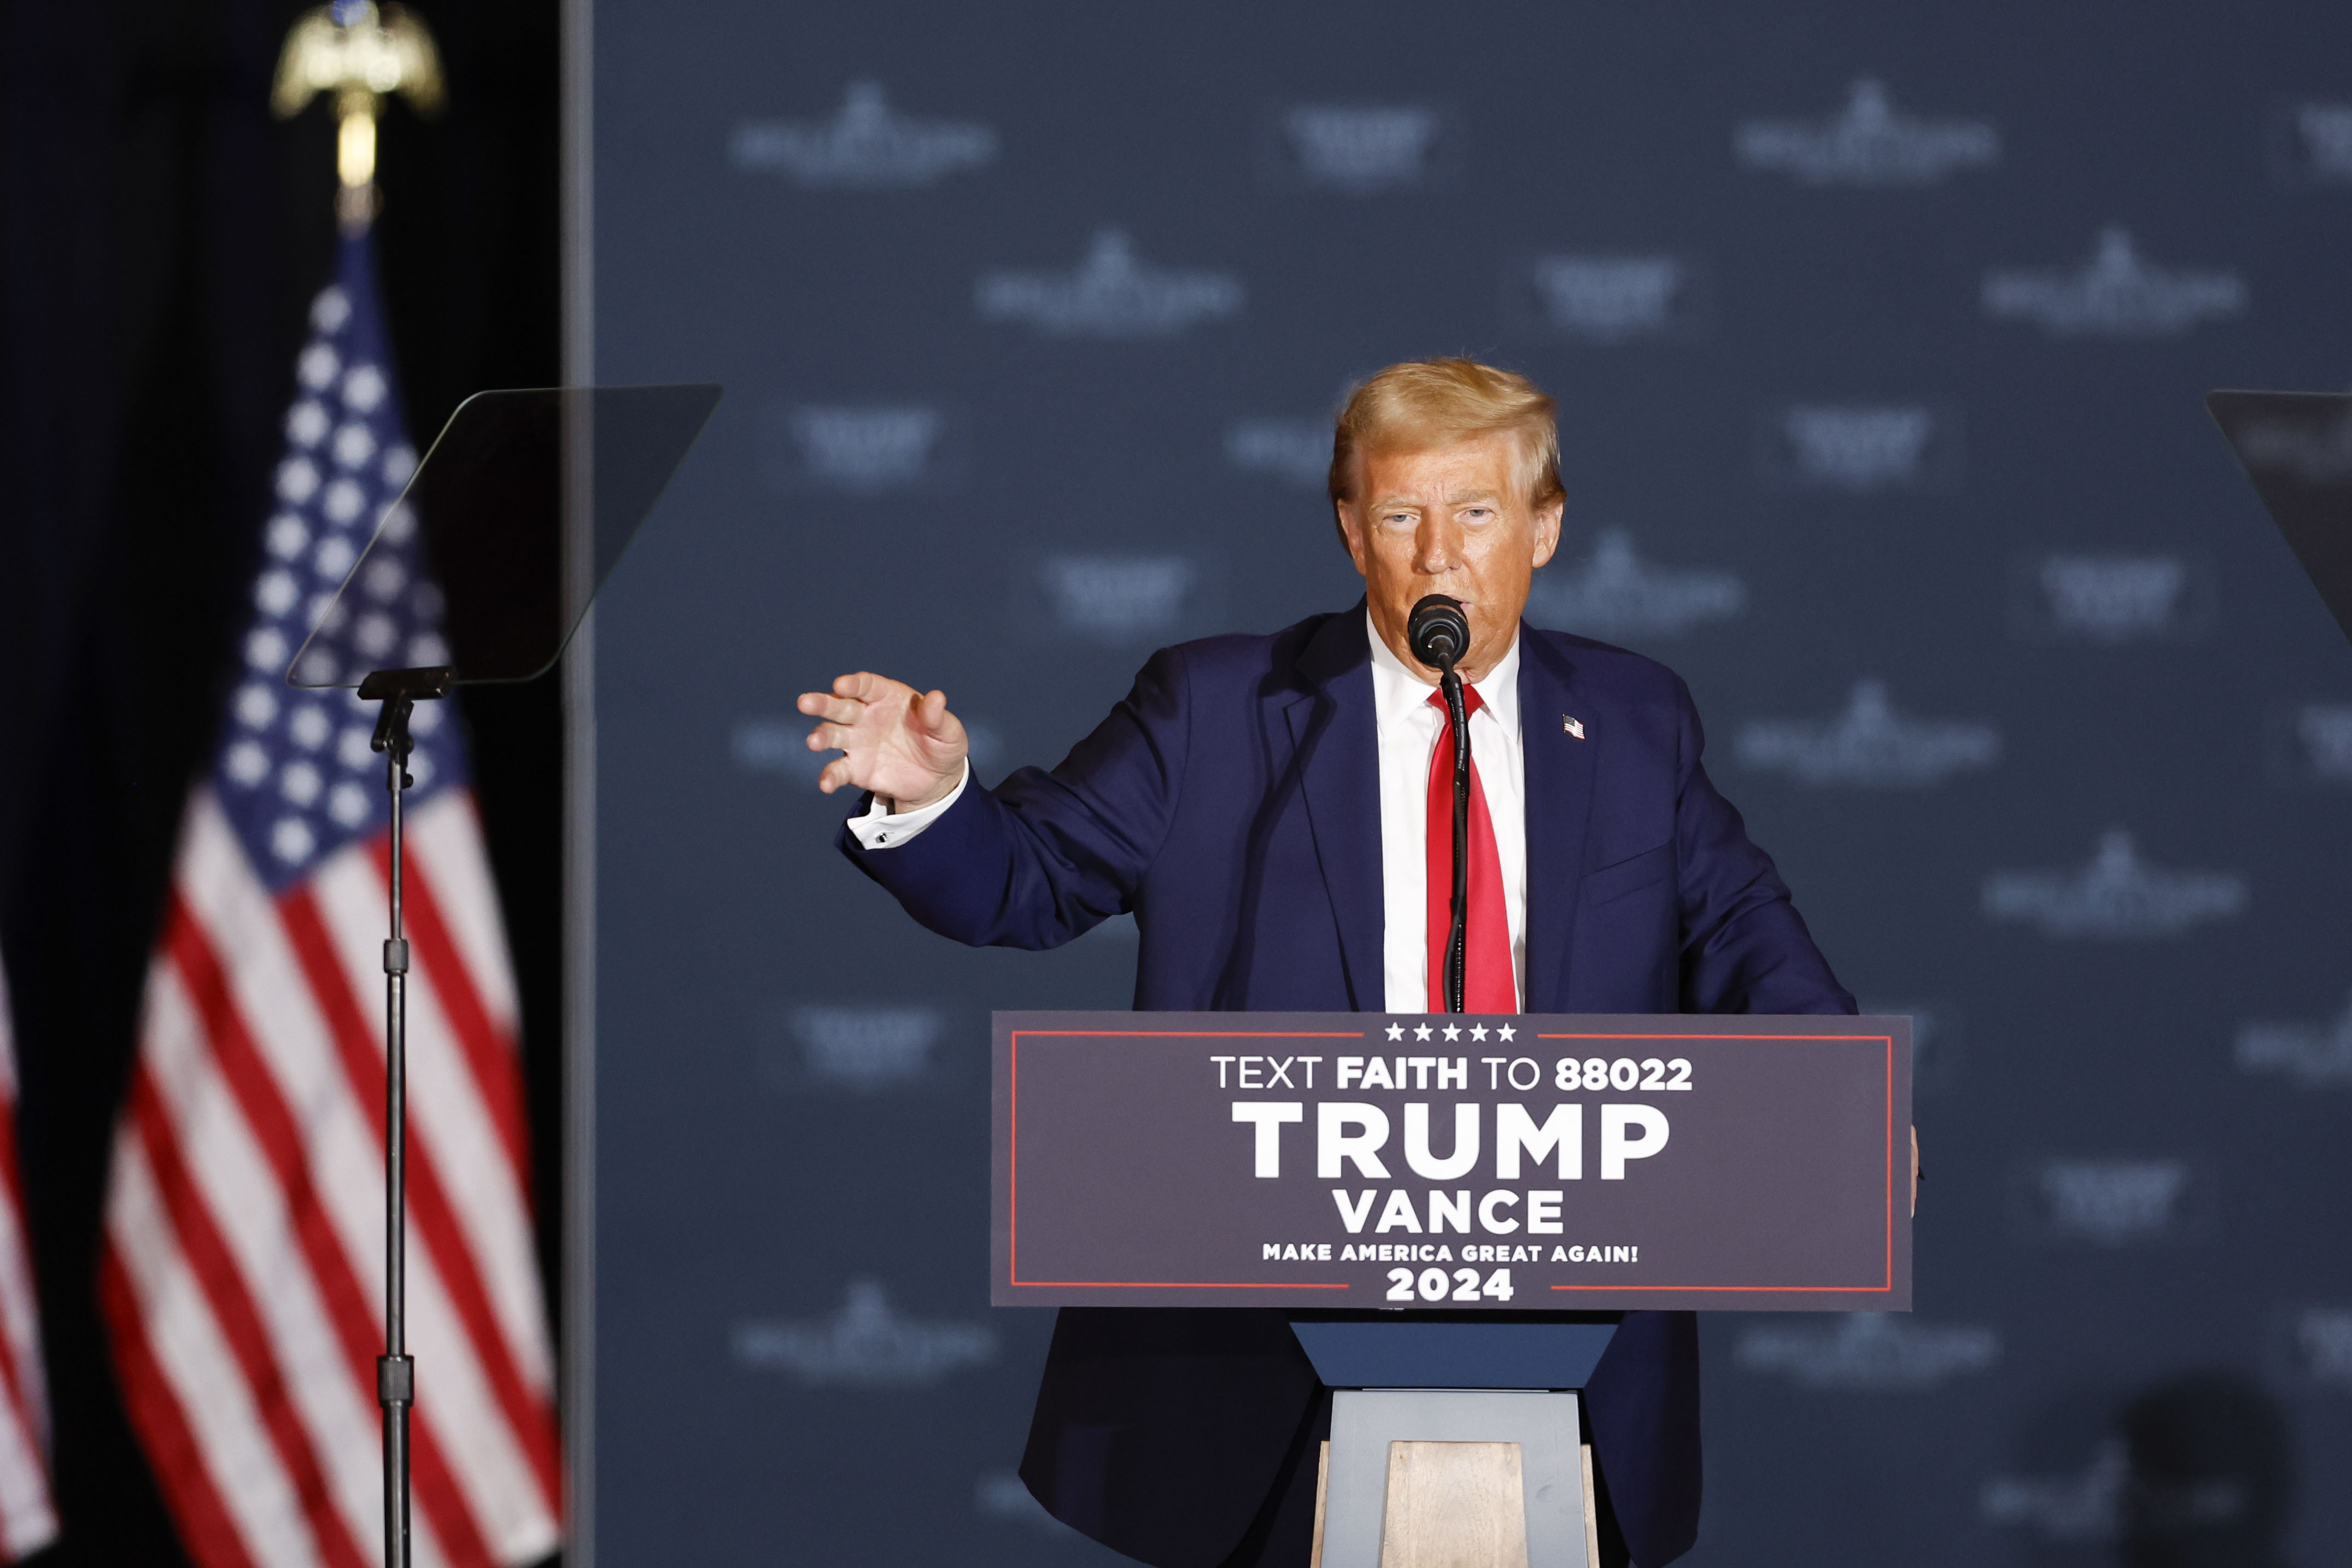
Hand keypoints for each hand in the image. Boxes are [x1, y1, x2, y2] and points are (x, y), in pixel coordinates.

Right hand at [797, 672, 968, 810]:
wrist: (936, 779)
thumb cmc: (941, 745)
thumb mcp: (949, 732)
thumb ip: (938, 717)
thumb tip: (936, 698)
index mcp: (887, 697)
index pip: (866, 685)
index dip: (853, 684)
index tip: (840, 685)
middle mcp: (865, 716)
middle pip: (840, 705)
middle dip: (822, 703)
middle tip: (804, 703)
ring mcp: (857, 742)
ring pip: (832, 734)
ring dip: (821, 736)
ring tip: (813, 743)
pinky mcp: (855, 768)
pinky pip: (838, 771)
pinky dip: (829, 776)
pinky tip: (825, 784)